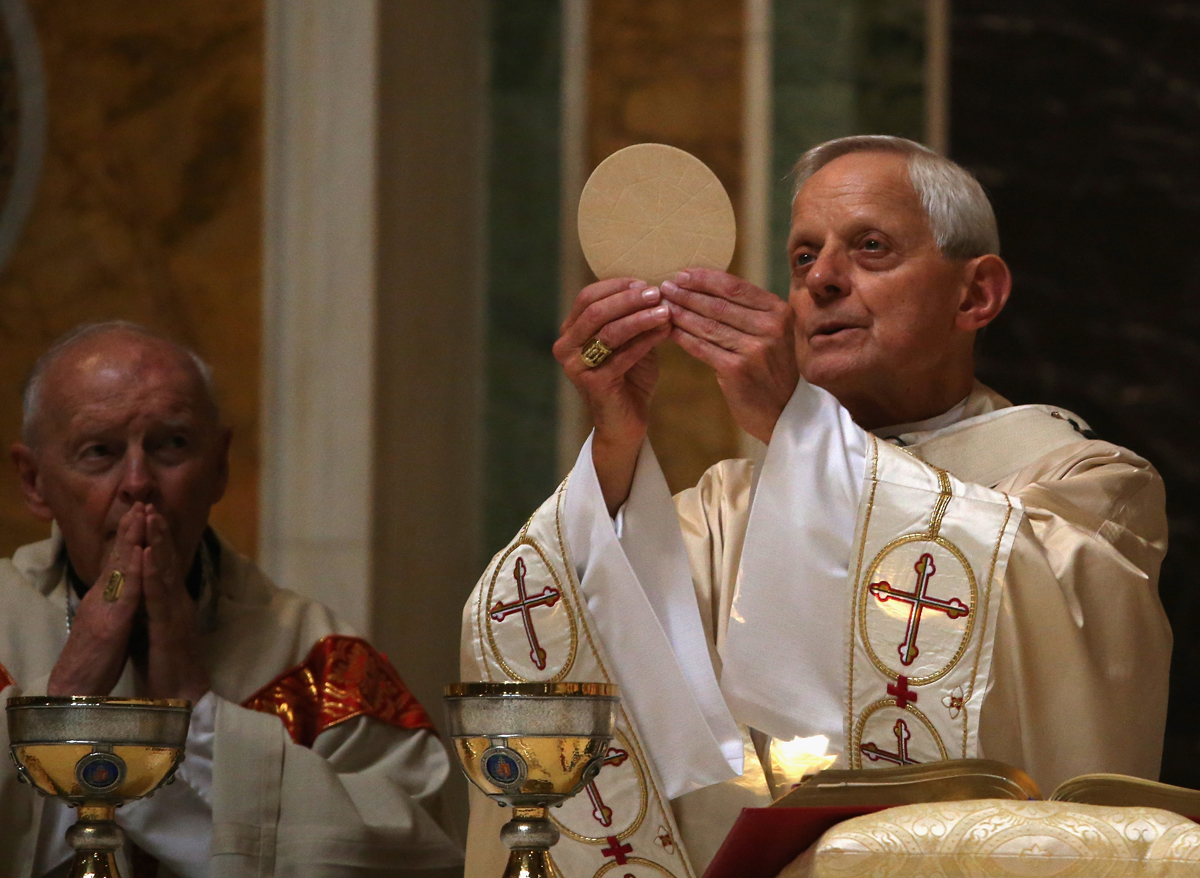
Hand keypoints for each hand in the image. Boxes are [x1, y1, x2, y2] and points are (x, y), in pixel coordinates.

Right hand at [48, 505, 147, 695]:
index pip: (119, 563)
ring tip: (140, 515)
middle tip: (141, 501)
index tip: (141, 513)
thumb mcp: (111, 624)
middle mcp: (103, 599)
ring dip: (130, 541)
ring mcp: (105, 610)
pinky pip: (125, 595)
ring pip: (120, 569)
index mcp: (107, 599)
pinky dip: (133, 572)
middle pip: (117, 558)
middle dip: (130, 529)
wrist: (77, 690)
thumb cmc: (96, 659)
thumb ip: (118, 603)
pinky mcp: (109, 625)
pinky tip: (140, 554)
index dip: (129, 538)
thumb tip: (126, 588)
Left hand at [137, 507, 209, 701]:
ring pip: (167, 571)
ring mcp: (177, 613)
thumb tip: (141, 590)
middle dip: (159, 531)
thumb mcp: (153, 629)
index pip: (165, 565)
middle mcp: (178, 602)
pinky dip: (156, 572)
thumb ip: (150, 607)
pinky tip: (151, 554)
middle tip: (150, 502)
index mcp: (172, 603)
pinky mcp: (171, 627)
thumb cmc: (164, 666)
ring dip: (159, 543)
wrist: (179, 697)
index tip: (148, 512)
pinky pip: (161, 596)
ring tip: (151, 517)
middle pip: (169, 560)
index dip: (157, 538)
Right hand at [553, 277, 671, 513]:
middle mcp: (565, 347)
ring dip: (640, 317)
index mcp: (570, 332)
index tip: (645, 282)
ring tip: (665, 310)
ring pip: (609, 331)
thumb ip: (634, 318)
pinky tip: (666, 331)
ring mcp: (576, 367)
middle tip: (657, 292)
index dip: (616, 286)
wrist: (626, 424)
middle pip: (595, 310)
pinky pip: (623, 355)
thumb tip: (656, 288)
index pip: (587, 297)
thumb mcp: (630, 342)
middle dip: (628, 298)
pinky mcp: (593, 384)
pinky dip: (647, 340)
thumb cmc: (629, 379)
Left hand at [663, 268, 799, 442]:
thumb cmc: (775, 370)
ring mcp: (754, 349)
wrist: (787, 411)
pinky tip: (669, 330)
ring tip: (663, 305)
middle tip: (665, 287)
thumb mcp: (775, 333)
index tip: (682, 274)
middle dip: (687, 294)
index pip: (735, 287)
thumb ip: (751, 312)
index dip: (704, 279)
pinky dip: (683, 337)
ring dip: (681, 313)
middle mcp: (770, 327)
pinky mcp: (737, 370)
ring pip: (708, 324)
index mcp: (779, 311)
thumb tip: (709, 289)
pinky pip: (702, 348)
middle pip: (718, 304)